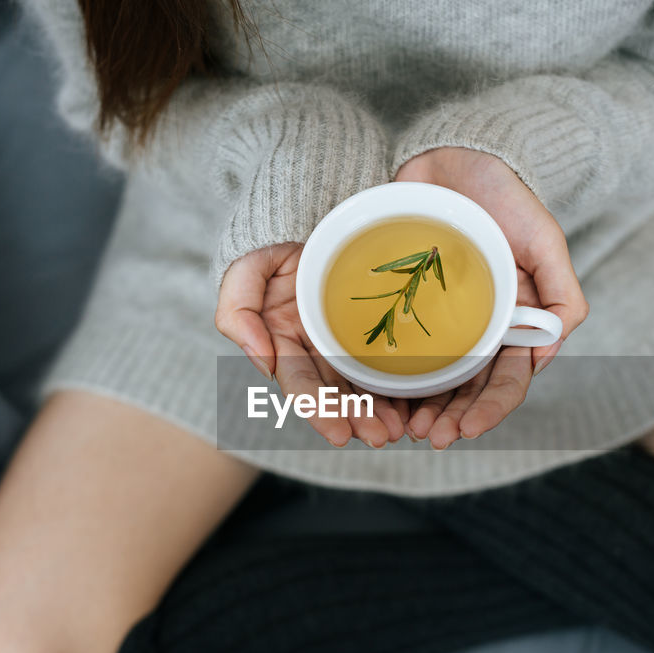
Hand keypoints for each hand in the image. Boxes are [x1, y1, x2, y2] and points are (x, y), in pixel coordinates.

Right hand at [215, 242, 410, 446]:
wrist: (303, 214)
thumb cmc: (267, 244)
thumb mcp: (244, 272)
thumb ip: (239, 316)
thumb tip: (264, 367)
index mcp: (281, 344)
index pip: (301, 386)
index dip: (319, 413)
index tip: (339, 435)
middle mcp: (312, 350)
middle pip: (336, 394)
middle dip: (357, 420)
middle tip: (382, 438)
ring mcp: (341, 342)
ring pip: (362, 385)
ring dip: (379, 412)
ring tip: (401, 430)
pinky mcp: (368, 331)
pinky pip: (385, 362)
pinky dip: (397, 386)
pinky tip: (414, 404)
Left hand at [394, 147, 587, 447]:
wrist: (453, 153)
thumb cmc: (505, 195)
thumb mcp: (544, 238)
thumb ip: (562, 293)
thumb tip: (549, 352)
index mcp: (515, 323)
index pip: (507, 381)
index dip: (490, 411)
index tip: (465, 430)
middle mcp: (479, 328)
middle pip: (468, 390)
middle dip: (451, 419)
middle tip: (426, 437)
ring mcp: (442, 319)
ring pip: (433, 379)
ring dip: (421, 409)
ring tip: (401, 427)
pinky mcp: (406, 303)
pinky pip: (398, 348)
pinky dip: (390, 377)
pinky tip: (376, 396)